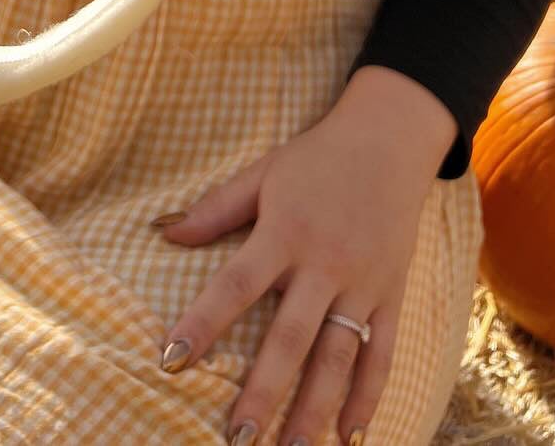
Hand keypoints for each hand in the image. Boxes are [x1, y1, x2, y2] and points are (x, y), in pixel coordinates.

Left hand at [156, 68, 456, 445]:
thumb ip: (216, 209)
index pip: (236, 284)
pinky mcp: (391, 296)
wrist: (389, 139)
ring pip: (337, 358)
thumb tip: (163, 231)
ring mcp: (363, 284)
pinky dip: (368, 398)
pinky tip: (350, 437)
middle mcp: (324, 263)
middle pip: (290, 337)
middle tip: (237, 438)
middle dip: (262, 391)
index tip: (171, 360)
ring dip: (313, 409)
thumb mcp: (263, 173)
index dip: (203, 322)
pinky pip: (382, 355)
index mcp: (285, 231)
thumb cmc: (316, 158)